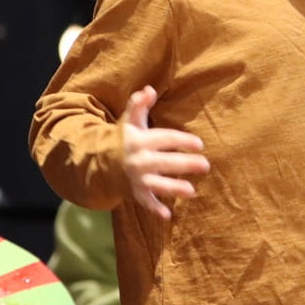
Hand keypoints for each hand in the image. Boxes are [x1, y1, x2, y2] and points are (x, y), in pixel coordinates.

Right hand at [120, 86, 209, 219]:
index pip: (165, 138)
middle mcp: (138, 160)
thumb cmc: (123, 138)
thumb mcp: (129, 120)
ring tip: (191, 191)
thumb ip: (139, 104)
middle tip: (205, 165)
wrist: (99, 162)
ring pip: (157, 184)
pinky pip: (145, 202)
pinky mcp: (135, 192)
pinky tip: (167, 215)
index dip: (183, 141)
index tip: (199, 144)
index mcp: (139, 140)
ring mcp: (136, 178)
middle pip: (165, 162)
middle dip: (185, 164)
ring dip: (173, 188)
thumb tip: (149, 90)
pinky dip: (154, 209)